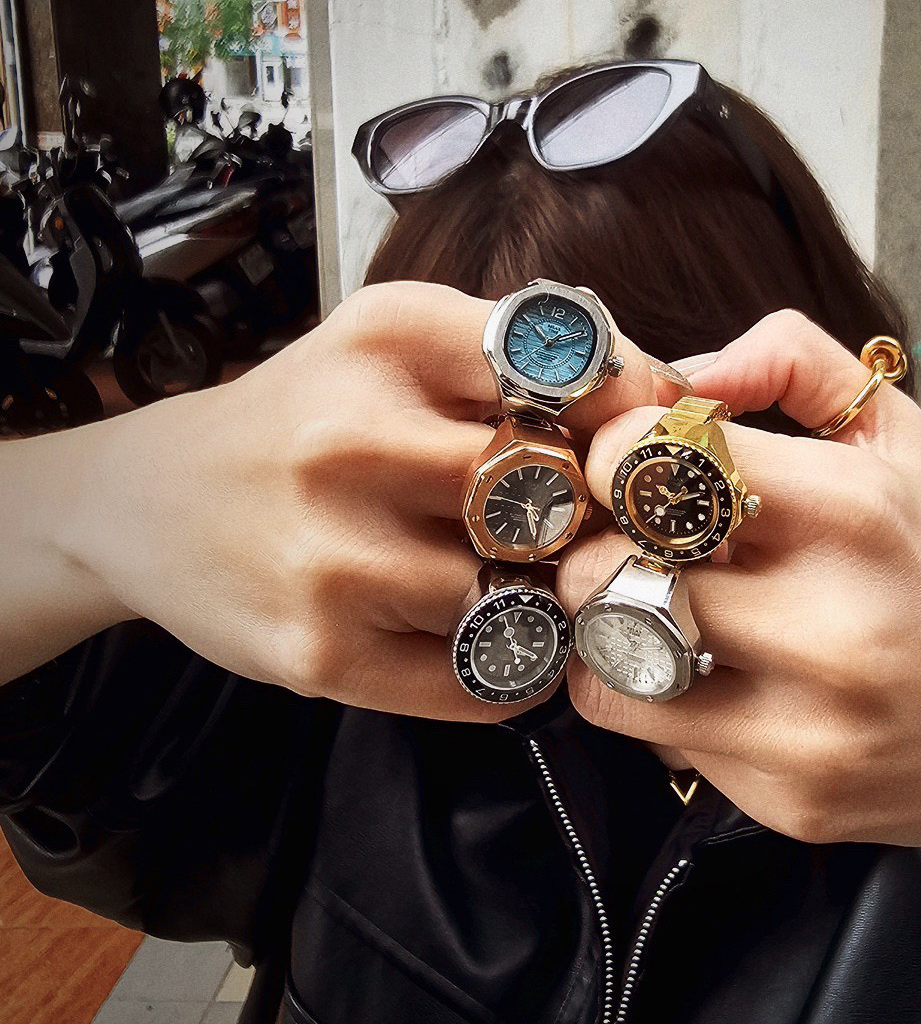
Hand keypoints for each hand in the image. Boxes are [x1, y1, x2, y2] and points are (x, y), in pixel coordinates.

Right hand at [56, 281, 669, 718]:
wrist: (151, 503)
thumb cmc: (303, 418)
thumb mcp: (392, 344)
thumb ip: (520, 355)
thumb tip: (666, 397)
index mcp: (387, 340)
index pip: (569, 372)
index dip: (628, 417)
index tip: (637, 449)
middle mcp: (353, 442)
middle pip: (555, 495)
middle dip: (590, 521)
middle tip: (592, 532)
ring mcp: (334, 559)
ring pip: (526, 598)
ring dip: (556, 604)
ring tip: (541, 588)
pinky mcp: (321, 657)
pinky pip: (482, 683)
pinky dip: (520, 672)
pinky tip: (511, 642)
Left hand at [560, 310, 920, 941]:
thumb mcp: (900, 437)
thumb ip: (792, 363)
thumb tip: (676, 374)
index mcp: (855, 509)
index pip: (653, 462)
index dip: (611, 458)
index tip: (628, 471)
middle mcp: (829, 623)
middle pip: (608, 575)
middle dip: (594, 554)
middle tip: (622, 551)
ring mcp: (808, 726)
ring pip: (610, 670)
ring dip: (609, 637)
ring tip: (652, 618)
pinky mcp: (793, 800)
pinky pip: (659, 740)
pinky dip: (661, 705)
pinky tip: (716, 684)